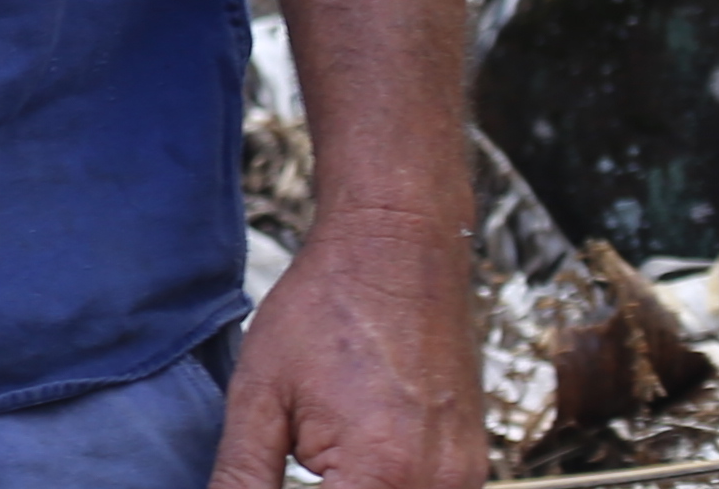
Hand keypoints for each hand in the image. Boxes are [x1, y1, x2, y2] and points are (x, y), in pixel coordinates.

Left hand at [210, 210, 482, 488]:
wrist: (396, 253)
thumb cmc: (326, 309)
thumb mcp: (260, 394)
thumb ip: (245, 472)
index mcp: (383, 472)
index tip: (278, 475)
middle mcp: (438, 484)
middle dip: (326, 488)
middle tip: (301, 447)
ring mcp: (464, 476)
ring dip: (357, 488)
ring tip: (325, 441)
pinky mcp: (473, 463)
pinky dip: (387, 482)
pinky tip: (358, 447)